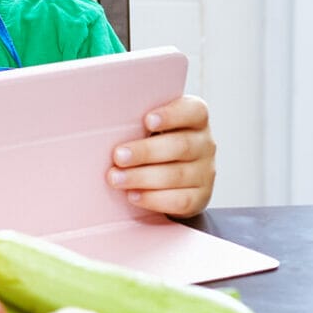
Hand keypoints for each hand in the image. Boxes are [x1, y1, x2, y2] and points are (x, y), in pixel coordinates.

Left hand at [107, 94, 216, 217]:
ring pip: (177, 175)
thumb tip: (107, 125)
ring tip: (116, 178)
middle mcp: (205, 144)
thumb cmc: (154, 143)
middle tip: (118, 156)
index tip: (147, 120)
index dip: (172, 115)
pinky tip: (133, 195)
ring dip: (142, 177)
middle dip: (145, 152)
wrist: (172, 180)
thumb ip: (139, 123)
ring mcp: (205, 172)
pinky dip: (154, 199)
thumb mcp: (150, 128)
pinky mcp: (200, 197)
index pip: (194, 111)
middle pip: (180, 146)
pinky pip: (180, 200)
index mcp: (195, 119)